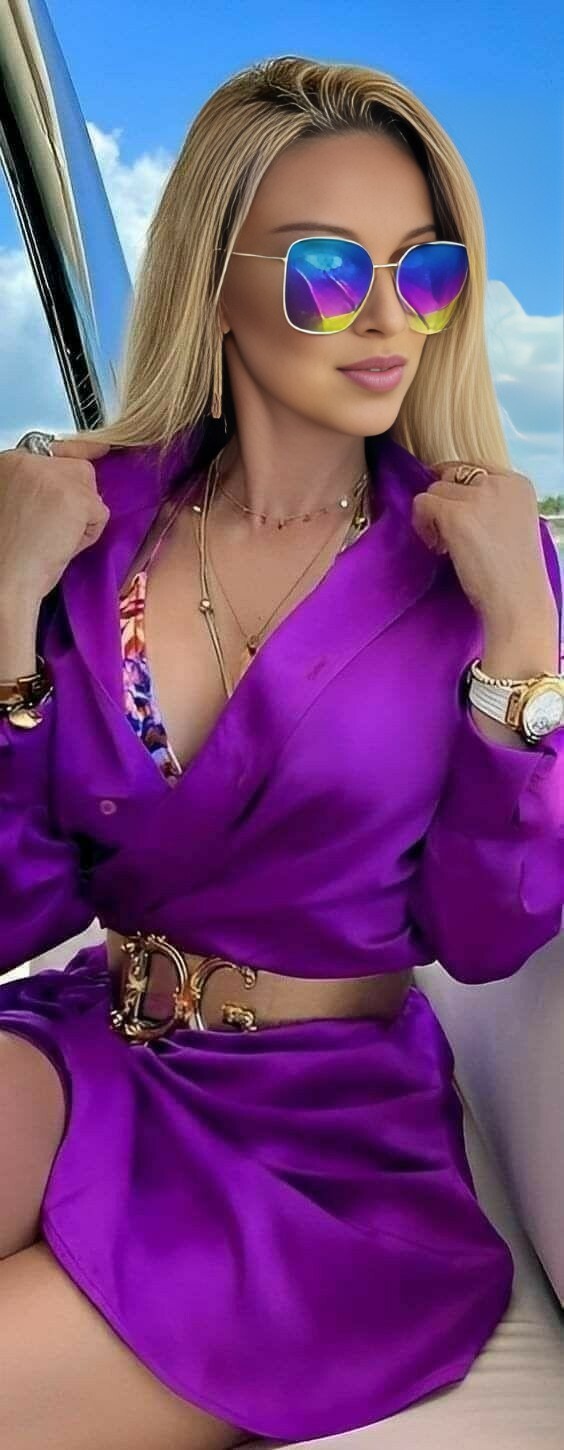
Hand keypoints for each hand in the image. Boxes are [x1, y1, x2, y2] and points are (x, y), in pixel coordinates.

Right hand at [0, 433, 111, 605]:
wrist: (4, 580)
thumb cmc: (7, 554)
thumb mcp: (15, 503)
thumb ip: (39, 485)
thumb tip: (81, 469)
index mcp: (10, 462)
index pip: (54, 450)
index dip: (74, 458)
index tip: (98, 451)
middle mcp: (28, 460)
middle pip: (79, 468)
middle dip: (77, 498)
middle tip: (54, 529)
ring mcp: (52, 476)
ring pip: (91, 491)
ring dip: (82, 518)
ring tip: (53, 539)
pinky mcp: (75, 497)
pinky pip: (99, 513)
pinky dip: (88, 535)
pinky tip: (61, 546)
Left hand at [411, 459, 555, 627]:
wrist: (517, 599)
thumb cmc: (514, 575)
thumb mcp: (513, 524)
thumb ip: (492, 505)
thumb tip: (453, 498)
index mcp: (518, 483)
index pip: (476, 466)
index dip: (458, 488)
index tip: (454, 512)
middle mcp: (499, 483)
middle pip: (452, 476)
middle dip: (446, 503)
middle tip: (452, 535)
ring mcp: (477, 496)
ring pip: (434, 490)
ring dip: (433, 516)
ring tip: (446, 545)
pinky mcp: (455, 513)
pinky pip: (421, 504)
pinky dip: (422, 525)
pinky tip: (438, 548)